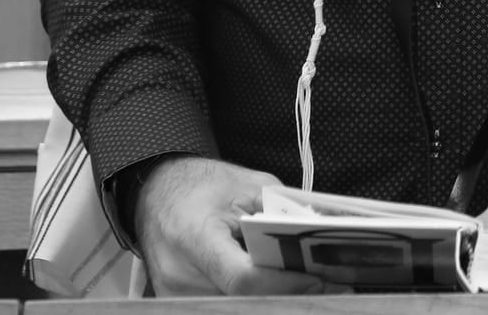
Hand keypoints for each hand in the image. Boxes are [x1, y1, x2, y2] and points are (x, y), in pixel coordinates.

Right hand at [135, 155, 336, 295]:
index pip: (244, 277)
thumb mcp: (250, 185)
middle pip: (244, 301)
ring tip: (311, 288)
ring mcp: (174, 295)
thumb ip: (283, 211)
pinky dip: (253, 300)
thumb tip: (319, 234)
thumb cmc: (202, 186)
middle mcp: (180, 275)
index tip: (320, 281)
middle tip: (330, 289)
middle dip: (288, 296)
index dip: (286, 284)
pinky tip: (279, 288)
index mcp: (195, 237)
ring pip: (236, 308)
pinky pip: (222, 306)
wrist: (157, 194)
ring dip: (273, 300)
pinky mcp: (177, 304)